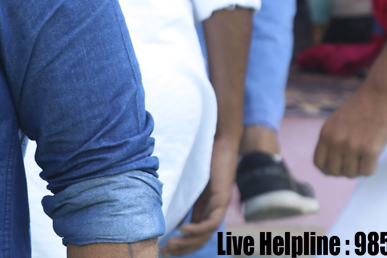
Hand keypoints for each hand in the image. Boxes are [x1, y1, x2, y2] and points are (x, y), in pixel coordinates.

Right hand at [161, 136, 237, 255]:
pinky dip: (198, 229)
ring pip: (205, 234)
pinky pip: (211, 221)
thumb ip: (184, 201)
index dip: (181, 244)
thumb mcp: (190, 184)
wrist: (219, 140)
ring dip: (188, 242)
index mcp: (205, 209)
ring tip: (171, 244)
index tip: (163, 249)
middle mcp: (213, 211)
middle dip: (182, 248)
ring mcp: (219, 206)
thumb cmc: (204, 157)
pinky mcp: (222, 199)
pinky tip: (183, 230)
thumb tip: (171, 218)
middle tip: (164, 251)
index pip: (195, 235)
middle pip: (200, 238)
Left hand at [313, 82, 386, 177]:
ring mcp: (352, 146)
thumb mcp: (338, 120)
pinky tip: (374, 155)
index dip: (329, 169)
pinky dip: (371, 167)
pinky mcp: (370, 149)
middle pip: (334, 172)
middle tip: (355, 161)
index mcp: (325, 133)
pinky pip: (367, 172)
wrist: (382, 92)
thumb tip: (334, 160)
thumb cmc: (363, 104)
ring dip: (359, 168)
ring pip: (351, 174)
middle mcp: (336, 141)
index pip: (319, 163)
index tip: (339, 166)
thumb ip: (333, 138)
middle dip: (345, 170)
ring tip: (365, 155)